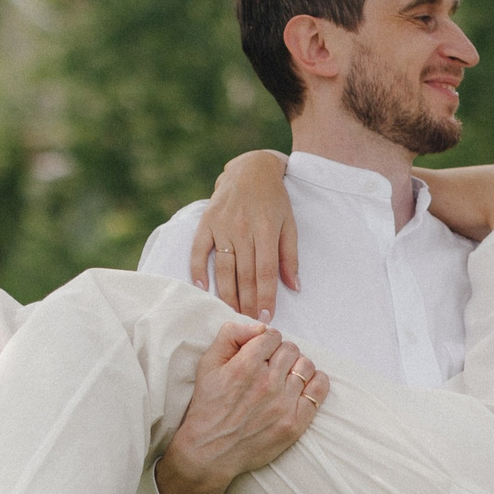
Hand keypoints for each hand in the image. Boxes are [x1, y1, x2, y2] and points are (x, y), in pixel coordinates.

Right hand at [153, 319, 331, 493]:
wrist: (210, 452)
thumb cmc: (208, 407)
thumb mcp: (207, 365)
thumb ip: (230, 336)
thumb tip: (257, 325)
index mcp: (245, 366)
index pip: (271, 336)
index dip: (266, 341)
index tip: (261, 351)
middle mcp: (267, 383)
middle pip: (290, 349)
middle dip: (280, 353)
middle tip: (271, 366)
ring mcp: (284, 403)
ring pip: (306, 366)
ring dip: (296, 367)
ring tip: (285, 377)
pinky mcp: (296, 422)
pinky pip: (319, 389)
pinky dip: (315, 382)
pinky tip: (303, 385)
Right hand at [189, 151, 298, 320]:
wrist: (251, 169)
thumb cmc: (275, 199)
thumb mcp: (289, 224)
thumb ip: (290, 256)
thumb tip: (295, 287)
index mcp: (266, 229)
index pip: (265, 271)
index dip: (266, 296)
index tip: (267, 318)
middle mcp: (243, 228)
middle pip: (244, 274)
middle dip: (248, 302)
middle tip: (249, 324)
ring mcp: (222, 225)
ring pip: (223, 267)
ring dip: (227, 293)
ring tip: (232, 313)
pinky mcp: (206, 221)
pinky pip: (199, 250)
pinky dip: (198, 270)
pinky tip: (203, 290)